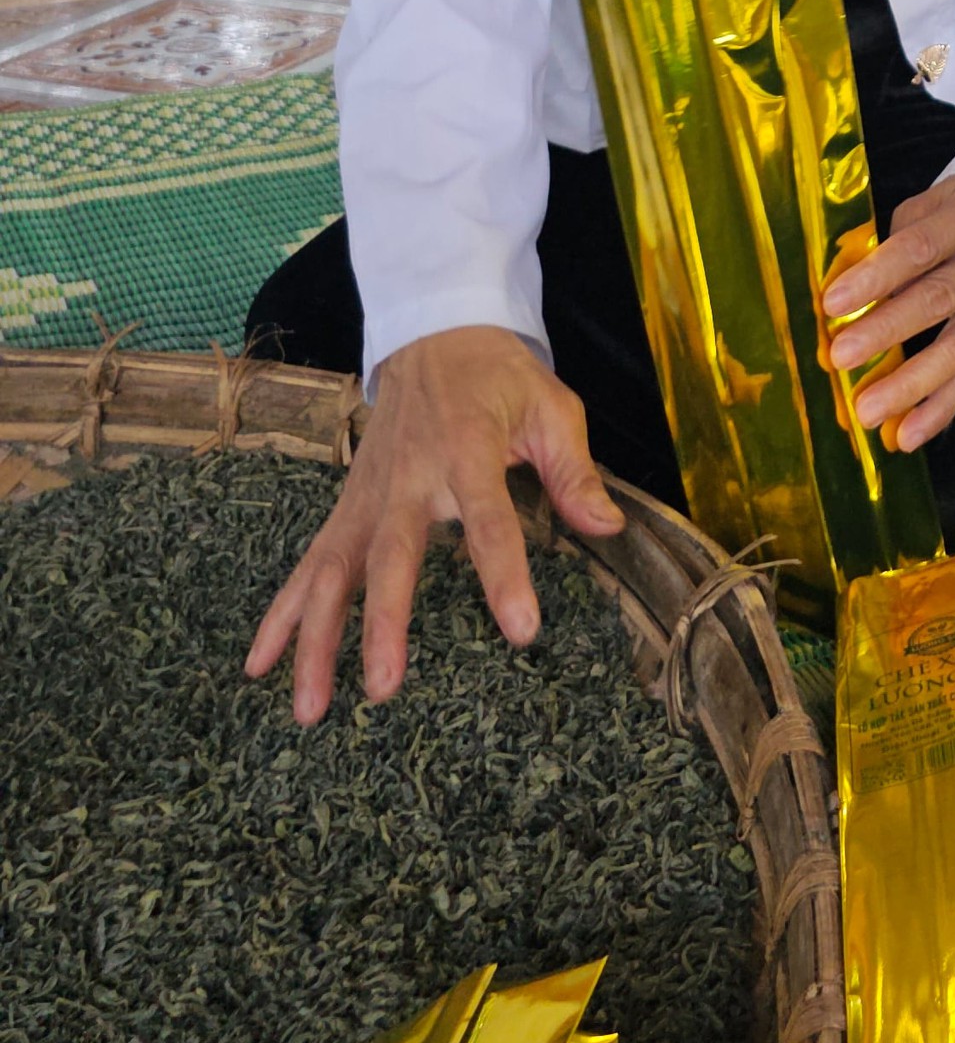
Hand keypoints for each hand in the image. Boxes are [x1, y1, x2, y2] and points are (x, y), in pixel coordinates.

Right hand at [243, 326, 623, 724]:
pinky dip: (281, 615)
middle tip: (383, 686)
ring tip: (309, 709)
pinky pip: (309, 564)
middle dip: (383, 622)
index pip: (488, 519)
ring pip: (331, 570)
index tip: (522, 630)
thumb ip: (574, 472)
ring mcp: (369, 496)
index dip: (504, 574)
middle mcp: (409, 478)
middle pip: (390, 555)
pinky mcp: (348, 507)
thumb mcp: (551, 407)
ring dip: (315, 639)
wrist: (434, 334)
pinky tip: (259, 665)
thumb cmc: (500, 378)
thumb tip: (607, 529)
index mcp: (468, 450)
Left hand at [821, 171, 954, 450]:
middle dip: (886, 331)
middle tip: (841, 357)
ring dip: (910, 384)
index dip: (877, 276)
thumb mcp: (932, 203)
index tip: (833, 303)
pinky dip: (939, 409)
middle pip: (940, 299)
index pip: (922, 247)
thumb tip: (844, 297)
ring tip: (868, 412)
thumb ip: (892, 242)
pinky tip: (907, 434)